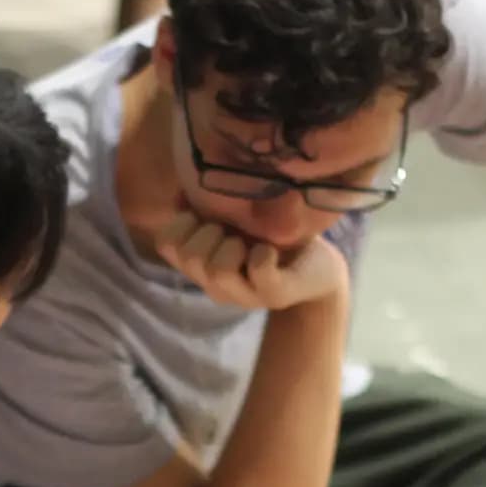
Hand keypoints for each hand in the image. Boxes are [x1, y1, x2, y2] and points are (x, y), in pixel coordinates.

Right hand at [154, 210, 346, 310]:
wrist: (318, 269)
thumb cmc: (272, 235)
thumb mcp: (235, 216)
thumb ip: (205, 204)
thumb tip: (182, 191)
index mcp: (200, 264)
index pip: (166, 243)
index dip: (182, 222)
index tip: (207, 216)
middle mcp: (215, 285)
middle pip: (189, 256)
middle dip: (210, 231)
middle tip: (233, 230)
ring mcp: (244, 295)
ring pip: (217, 271)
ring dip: (233, 246)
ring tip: (251, 242)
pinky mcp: (274, 295)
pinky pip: (258, 270)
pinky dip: (264, 255)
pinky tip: (271, 250)